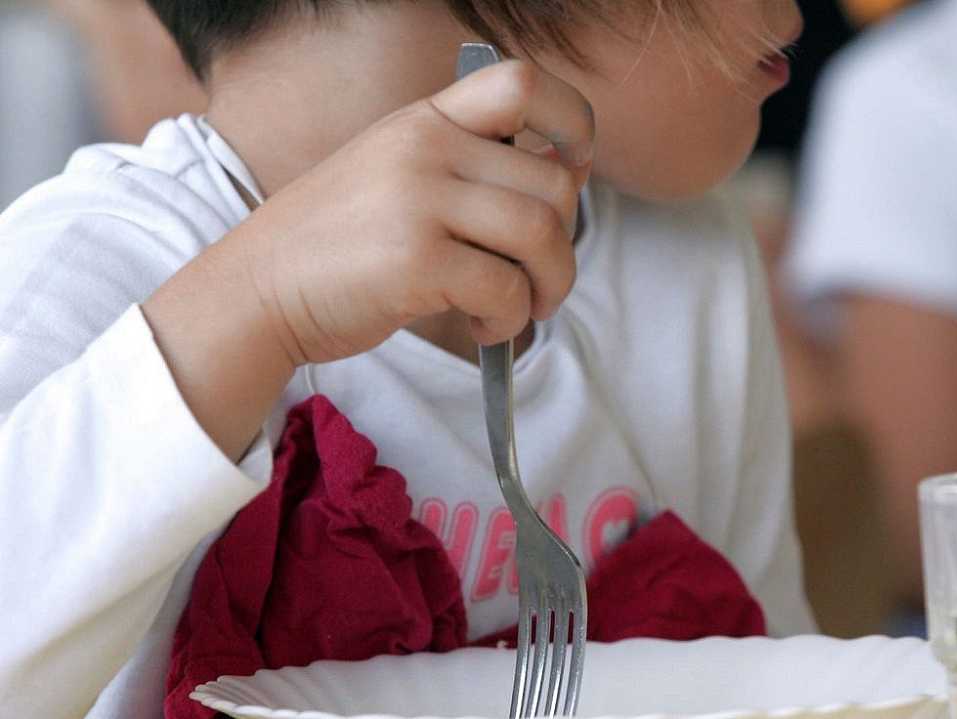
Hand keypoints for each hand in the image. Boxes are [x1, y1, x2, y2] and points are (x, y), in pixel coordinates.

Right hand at [239, 58, 594, 364]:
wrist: (257, 288)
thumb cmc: (339, 243)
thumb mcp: (398, 173)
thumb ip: (470, 166)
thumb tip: (567, 176)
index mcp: (426, 119)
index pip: (523, 82)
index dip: (573, 120)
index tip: (575, 164)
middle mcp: (425, 148)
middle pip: (553, 183)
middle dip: (566, 244)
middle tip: (541, 280)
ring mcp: (418, 201)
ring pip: (541, 236)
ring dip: (550, 286)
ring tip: (521, 308)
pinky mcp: (415, 261)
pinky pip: (506, 289)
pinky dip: (510, 319)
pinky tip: (483, 326)